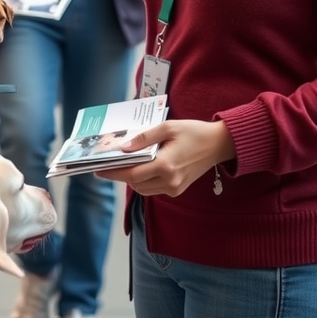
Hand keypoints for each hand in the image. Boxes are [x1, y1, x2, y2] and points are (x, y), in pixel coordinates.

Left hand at [96, 118, 234, 196]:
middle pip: (135, 183)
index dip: (113, 173)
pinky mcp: (178, 190)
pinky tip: (141, 167)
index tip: (98, 169)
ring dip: (132, 179)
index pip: (131, 174)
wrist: (219, 144)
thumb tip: (123, 148)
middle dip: (121, 174)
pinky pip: (153, 189)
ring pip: (143, 189)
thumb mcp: (167, 127)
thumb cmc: (193, 132)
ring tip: (124, 164)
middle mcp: (170, 181)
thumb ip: (144, 138)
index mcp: (166, 165)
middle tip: (109, 164)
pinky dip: (144, 180)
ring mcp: (175, 188)